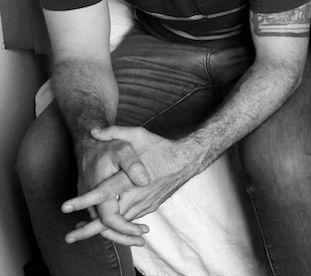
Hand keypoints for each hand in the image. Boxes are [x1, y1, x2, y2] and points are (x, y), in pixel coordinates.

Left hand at [63, 126, 199, 244]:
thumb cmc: (160, 146)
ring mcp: (144, 203)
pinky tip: (100, 228)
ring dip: (99, 231)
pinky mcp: (149, 207)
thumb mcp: (138, 134)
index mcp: (130, 179)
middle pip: (110, 218)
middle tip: (69, 237)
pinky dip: (114, 227)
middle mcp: (136, 194)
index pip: (104, 193)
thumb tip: (93, 131)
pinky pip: (129, 220)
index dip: (84, 201)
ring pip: (120, 224)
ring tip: (77, 235)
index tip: (65, 207)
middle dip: (88, 230)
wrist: (186, 160)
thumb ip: (114, 131)